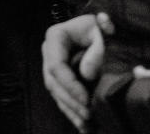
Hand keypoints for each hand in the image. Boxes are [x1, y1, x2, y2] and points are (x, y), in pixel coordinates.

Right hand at [42, 14, 103, 132]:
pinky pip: (61, 96)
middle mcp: (49, 52)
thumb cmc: (100, 26)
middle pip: (54, 82)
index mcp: (55, 37)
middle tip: (89, 115)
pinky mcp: (59, 77)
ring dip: (70, 110)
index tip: (87, 99)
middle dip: (70, 101)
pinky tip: (83, 126)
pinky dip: (71, 111)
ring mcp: (51, 65)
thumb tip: (87, 74)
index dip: (70, 85)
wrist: (99, 26)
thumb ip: (97, 49)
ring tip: (87, 124)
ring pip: (56, 92)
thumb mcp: (101, 30)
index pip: (56, 66)